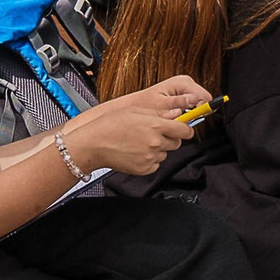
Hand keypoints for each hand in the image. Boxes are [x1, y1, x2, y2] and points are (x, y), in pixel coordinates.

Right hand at [63, 75, 209, 176]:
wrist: (93, 144)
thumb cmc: (110, 125)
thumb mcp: (135, 111)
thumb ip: (159, 113)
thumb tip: (177, 113)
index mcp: (155, 126)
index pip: (185, 130)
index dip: (185, 128)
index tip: (183, 128)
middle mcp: (155, 143)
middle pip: (177, 143)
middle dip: (170, 138)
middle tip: (155, 133)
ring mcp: (150, 157)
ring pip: (165, 153)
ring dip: (158, 148)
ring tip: (140, 142)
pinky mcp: (144, 169)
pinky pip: (155, 164)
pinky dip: (149, 159)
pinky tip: (136, 151)